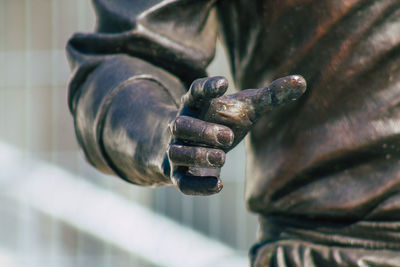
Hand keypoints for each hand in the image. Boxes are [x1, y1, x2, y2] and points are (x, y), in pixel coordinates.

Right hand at [167, 75, 305, 194]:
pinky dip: (198, 186)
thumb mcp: (246, 107)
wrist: (193, 144)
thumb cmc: (223, 121)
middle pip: (180, 125)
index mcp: (196, 104)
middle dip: (202, 132)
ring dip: (198, 156)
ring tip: (222, 157)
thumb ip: (270, 96)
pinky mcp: (179, 174)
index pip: (195, 90)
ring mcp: (177, 150)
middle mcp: (181, 125)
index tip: (225, 83)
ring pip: (176, 153)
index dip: (207, 87)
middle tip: (229, 137)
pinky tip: (218, 186)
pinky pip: (181, 182)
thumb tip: (301, 81)